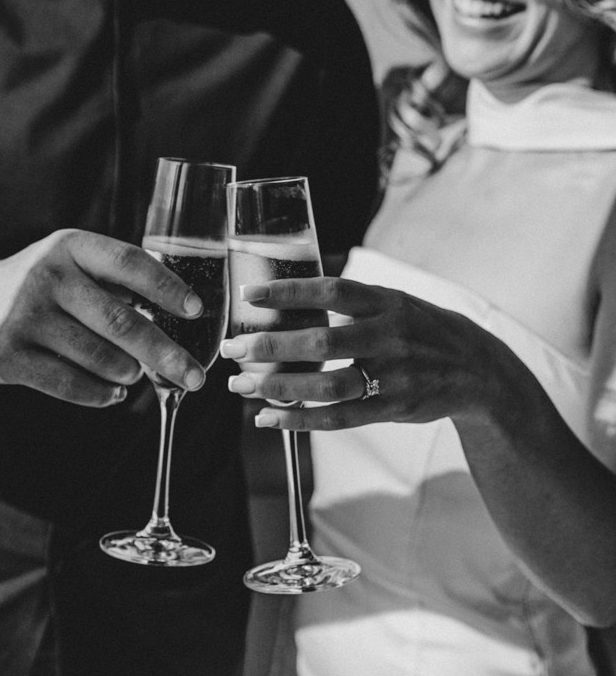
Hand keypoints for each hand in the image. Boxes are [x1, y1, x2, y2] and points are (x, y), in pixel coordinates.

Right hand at [0, 230, 205, 405]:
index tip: (196, 310)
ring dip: (129, 372)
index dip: (167, 288)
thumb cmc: (35, 287)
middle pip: (121, 321)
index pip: (129, 263)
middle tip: (195, 376)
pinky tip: (114, 393)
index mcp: (69, 246)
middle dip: (166, 353)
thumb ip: (112, 278)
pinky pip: (70, 384)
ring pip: (99, 357)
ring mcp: (25, 317)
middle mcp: (46, 277)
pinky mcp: (9, 357)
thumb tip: (177, 314)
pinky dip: (101, 394)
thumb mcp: (67, 263)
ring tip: (136, 374)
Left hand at [220, 276, 504, 429]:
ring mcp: (394, 376)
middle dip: (273, 346)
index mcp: (387, 302)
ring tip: (242, 385)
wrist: (477, 369)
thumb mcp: (395, 301)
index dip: (291, 292)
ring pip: (329, 386)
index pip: (333, 292)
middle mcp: (390, 335)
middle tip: (233, 348)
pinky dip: (302, 420)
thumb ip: (352, 300)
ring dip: (281, 387)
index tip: (250, 295)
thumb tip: (291, 291)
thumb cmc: (421, 328)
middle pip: (323, 342)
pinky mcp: (394, 409)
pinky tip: (269, 417)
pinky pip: (340, 419)